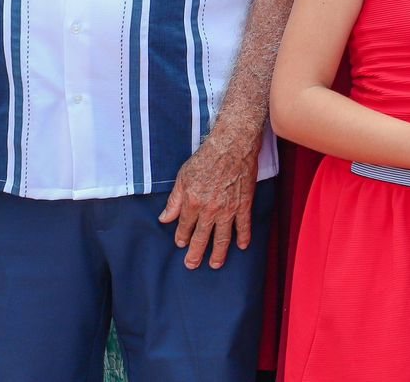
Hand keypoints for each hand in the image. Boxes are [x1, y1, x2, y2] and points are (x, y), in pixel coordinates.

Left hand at [159, 132, 259, 269]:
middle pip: (201, 238)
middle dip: (195, 254)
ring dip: (218, 254)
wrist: (232, 146)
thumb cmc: (206, 158)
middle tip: (192, 264)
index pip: (185, 227)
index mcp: (192, 203)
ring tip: (215, 264)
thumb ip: (174, 201)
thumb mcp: (183, 177)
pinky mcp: (244, 204)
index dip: (182, 238)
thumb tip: (164, 218)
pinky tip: (242, 246)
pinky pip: (244, 226)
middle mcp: (209, 210)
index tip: (181, 244)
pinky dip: (244, 237)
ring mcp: (228, 209)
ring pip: (222, 238)